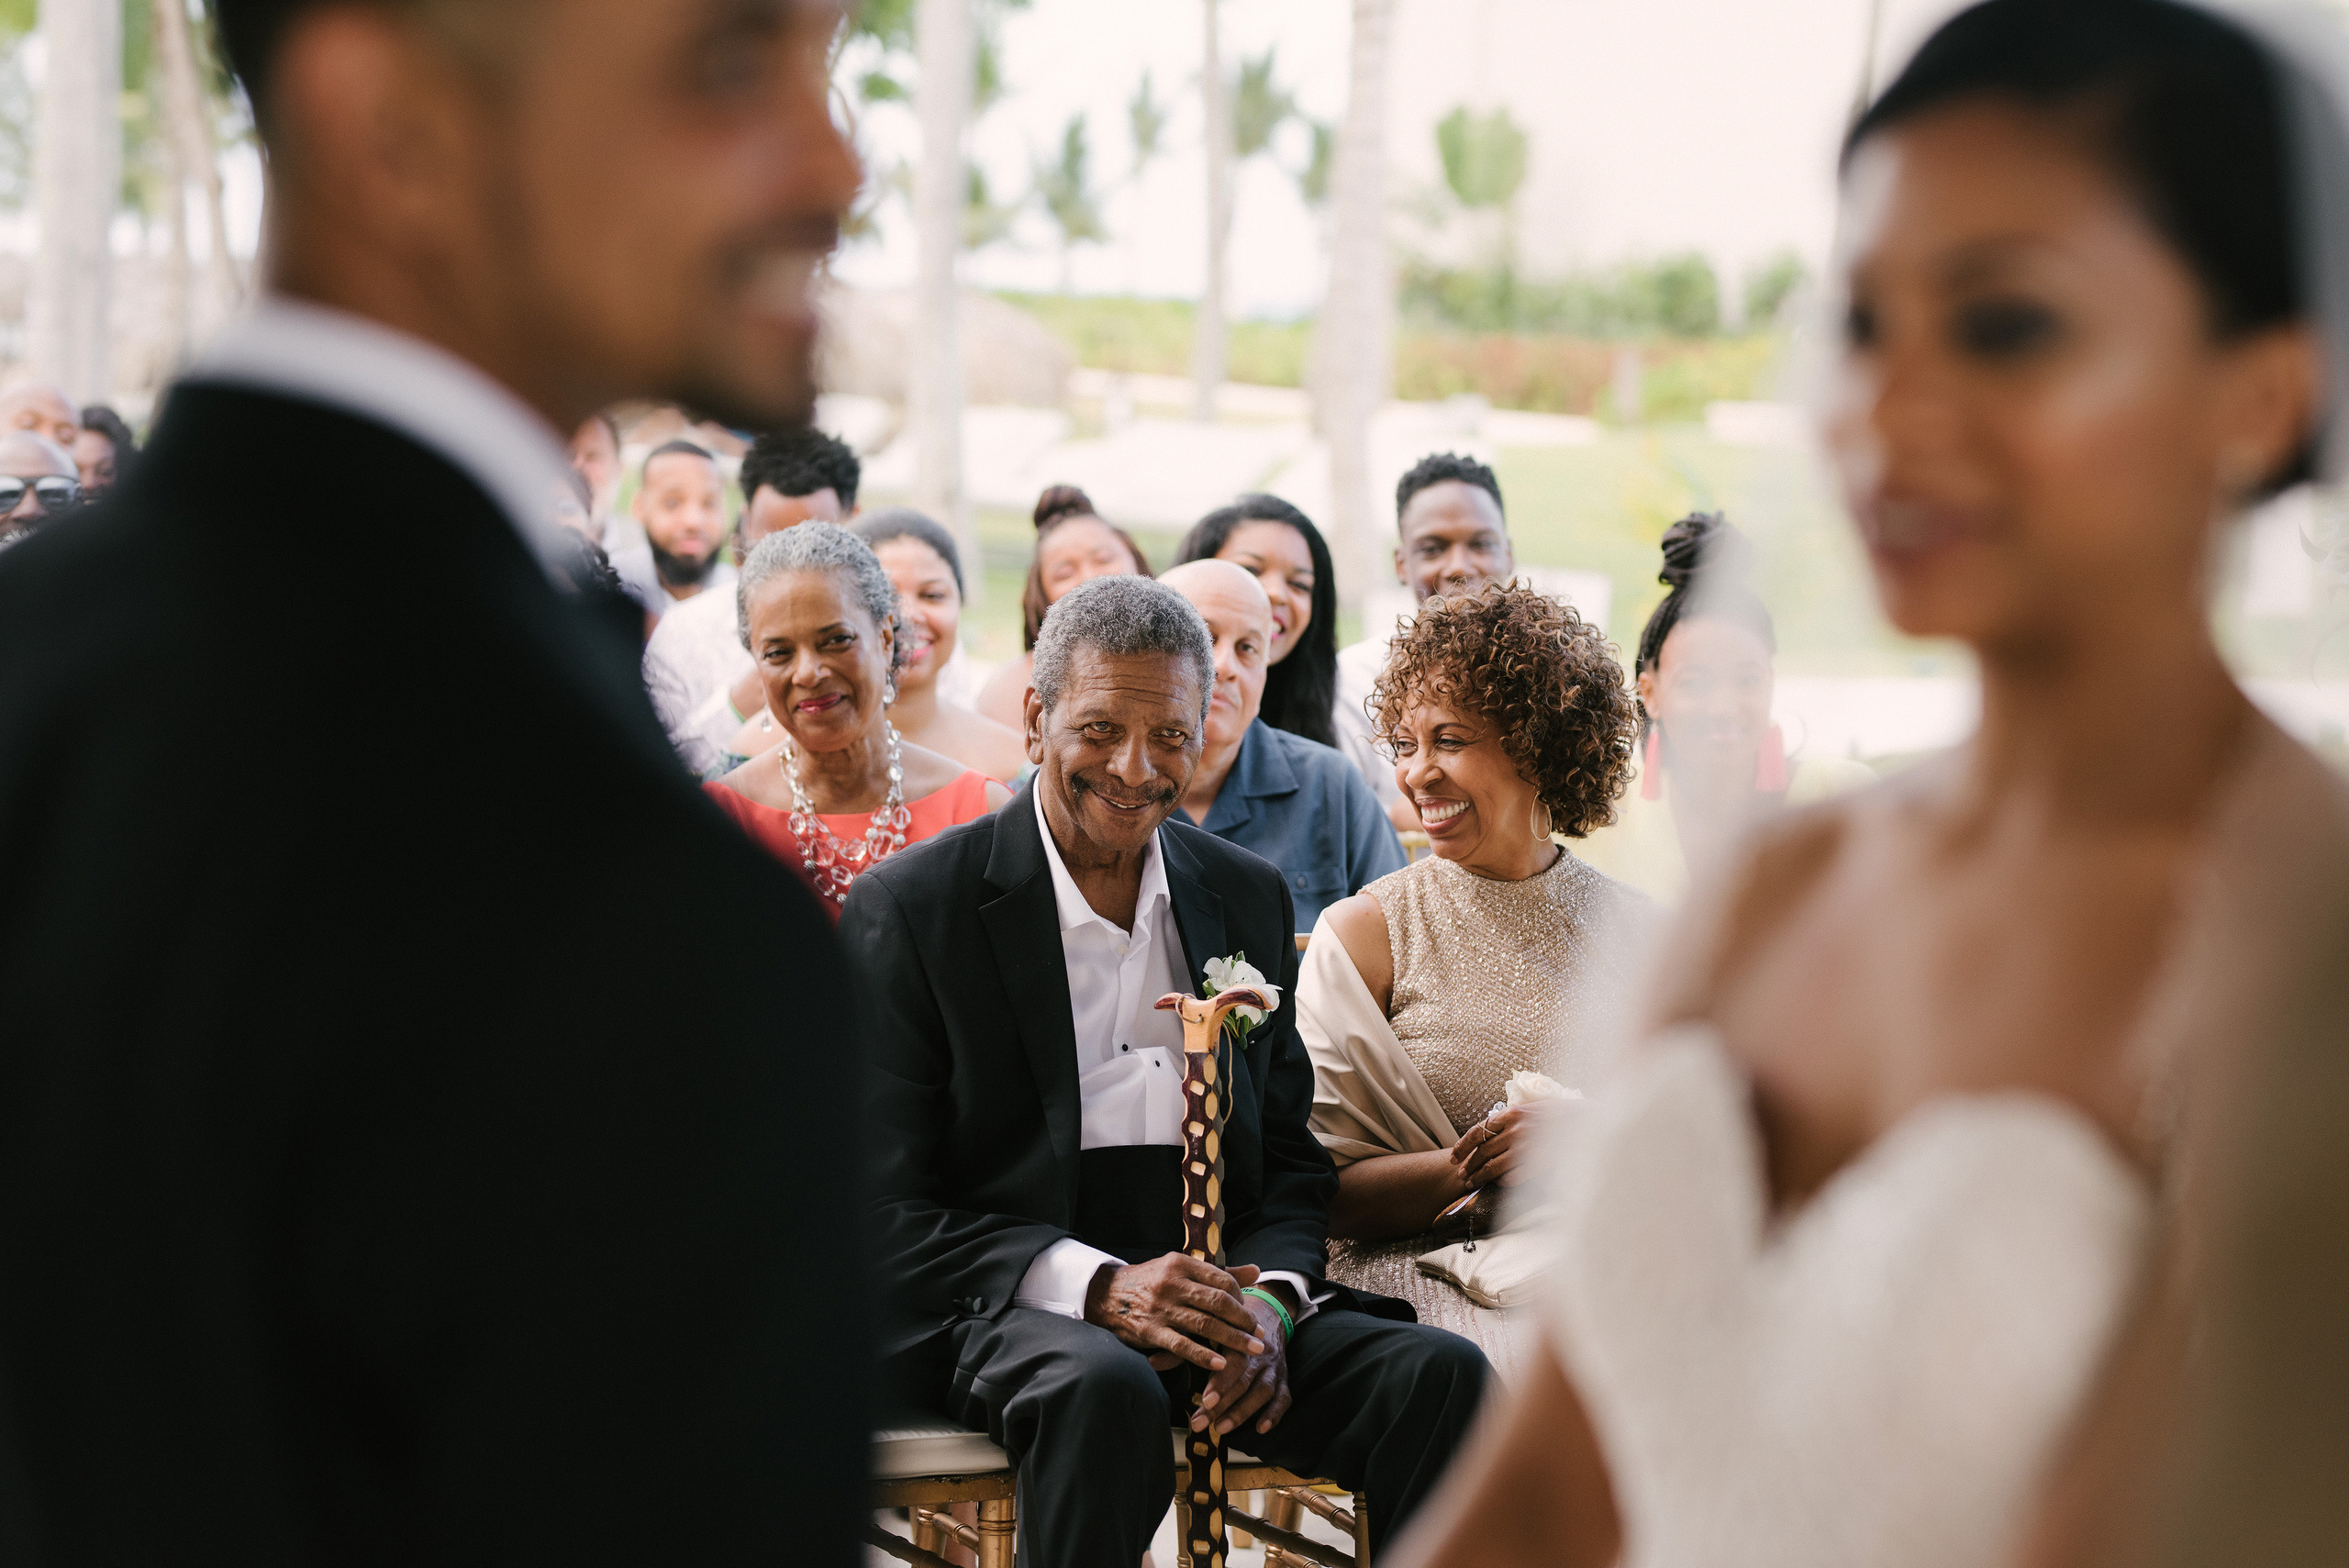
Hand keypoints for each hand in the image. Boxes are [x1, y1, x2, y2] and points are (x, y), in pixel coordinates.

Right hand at [1085, 1255, 1265, 1375]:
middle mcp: (1172, 1283)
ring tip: (1252, 1351)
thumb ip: (1218, 1273)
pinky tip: (1220, 1364)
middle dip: (1244, 1320)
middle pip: (1218, 1302)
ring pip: (1205, 1324)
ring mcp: (1161, 1307)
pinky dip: (1203, 1355)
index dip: (1242, 1298)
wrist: (1107, 1294)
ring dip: (1233, 1339)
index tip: (1251, 1314)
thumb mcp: (1181, 1269)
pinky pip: (1182, 1345)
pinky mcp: (1150, 1330)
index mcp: (1181, 1264)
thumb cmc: (1152, 1282)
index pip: (1222, 1279)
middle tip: (1261, 1335)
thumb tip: (1256, 1271)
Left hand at [1192, 1287, 1294, 1439]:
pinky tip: (1261, 1429)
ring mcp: (1274, 1365)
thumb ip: (1183, 1345)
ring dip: (1243, 1411)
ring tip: (1221, 1428)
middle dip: (1224, 1403)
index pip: (1234, 1360)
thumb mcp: (1208, 1327)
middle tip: (1200, 1422)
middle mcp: (1260, 1351)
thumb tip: (1151, 1361)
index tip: (1204, 1399)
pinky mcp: (1284, 1378)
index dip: (1221, 1381)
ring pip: (1264, 1390)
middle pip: (1245, 1379)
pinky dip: (1275, 1414)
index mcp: (1241, 1336)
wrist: (1267, 1309)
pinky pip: (1285, 1398)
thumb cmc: (1228, 1322)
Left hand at [1450, 1102, 1553, 1187]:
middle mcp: (1515, 1130)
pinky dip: (1502, 1182)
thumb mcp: (1530, 1109)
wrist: (1586, 1123)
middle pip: (1482, 1152)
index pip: (1476, 1132)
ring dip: (1479, 1177)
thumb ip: (1509, 1119)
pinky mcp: (1537, 1164)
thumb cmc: (1558, 1115)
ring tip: (1472, 1183)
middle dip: (1468, 1166)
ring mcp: (1525, 1148)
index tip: (1453, 1157)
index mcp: (1511, 1114)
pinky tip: (1498, 1184)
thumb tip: (1487, 1132)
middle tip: (1461, 1175)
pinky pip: (1511, 1177)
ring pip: (1492, 1167)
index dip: (1462, 1147)